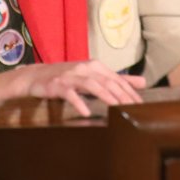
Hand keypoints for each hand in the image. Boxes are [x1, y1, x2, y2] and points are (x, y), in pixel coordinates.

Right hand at [15, 60, 145, 117]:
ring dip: (106, 96)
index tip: (141, 105)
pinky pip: (70, 94)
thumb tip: (143, 83)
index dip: (130, 92)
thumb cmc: (67, 77)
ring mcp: (70, 76)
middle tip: (133, 109)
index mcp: (95, 66)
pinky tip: (87, 113)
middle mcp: (84, 68)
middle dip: (122, 95)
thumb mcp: (93, 76)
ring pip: (92, 85)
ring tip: (117, 108)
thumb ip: (117, 79)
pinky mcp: (57, 85)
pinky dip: (79, 103)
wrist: (35, 77)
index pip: (117, 79)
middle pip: (107, 81)